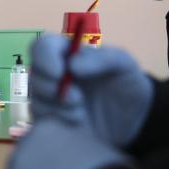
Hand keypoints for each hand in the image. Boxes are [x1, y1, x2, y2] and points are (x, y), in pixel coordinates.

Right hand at [29, 35, 153, 147]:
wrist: (134, 119)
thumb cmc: (126, 84)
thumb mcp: (124, 64)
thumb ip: (102, 58)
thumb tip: (71, 64)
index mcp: (68, 53)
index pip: (43, 47)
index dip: (45, 58)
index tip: (59, 73)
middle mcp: (54, 72)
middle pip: (35, 73)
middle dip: (52, 88)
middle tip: (77, 99)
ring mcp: (50, 96)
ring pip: (35, 97)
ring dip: (57, 107)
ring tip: (81, 112)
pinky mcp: (50, 118)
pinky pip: (40, 116)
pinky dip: (57, 119)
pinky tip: (77, 121)